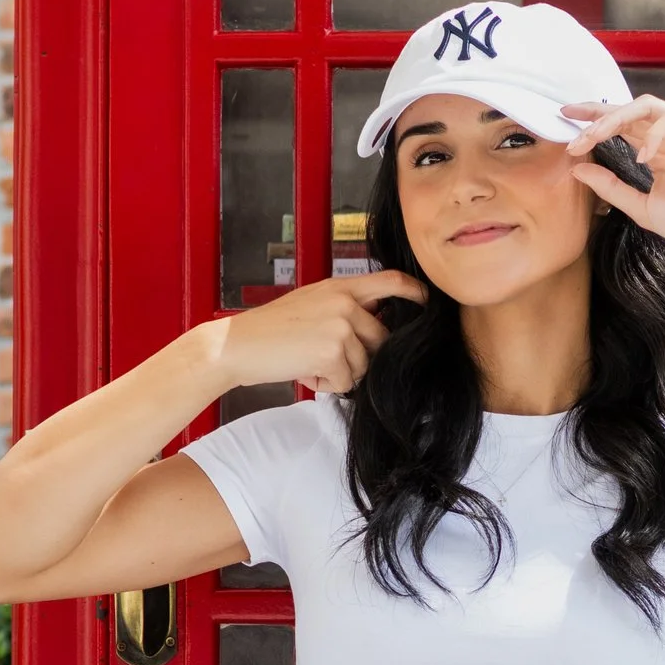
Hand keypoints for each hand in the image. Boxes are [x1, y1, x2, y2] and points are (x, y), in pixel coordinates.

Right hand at [208, 271, 423, 394]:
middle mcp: (345, 302)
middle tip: (325, 357)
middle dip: (361, 356)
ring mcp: (341, 326)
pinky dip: (327, 383)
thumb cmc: (271, 329)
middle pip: (381, 337)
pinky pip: (346, 380)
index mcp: (340, 287)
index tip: (426, 301)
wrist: (238, 346)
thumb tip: (379, 318)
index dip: (414, 291)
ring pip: (364, 364)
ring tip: (308, 361)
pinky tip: (304, 371)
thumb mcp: (312, 304)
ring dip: (339, 372)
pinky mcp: (334, 352)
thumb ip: (345, 307)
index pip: (390, 281)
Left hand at [568, 100, 664, 284]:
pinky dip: (656, 135)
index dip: (592, 120)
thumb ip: (610, 187)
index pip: (619, 126)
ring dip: (619, 118)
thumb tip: (576, 168)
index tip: (564, 119)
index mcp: (654, 150)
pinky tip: (644, 157)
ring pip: (649, 107)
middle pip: (629, 111)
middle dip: (598, 113)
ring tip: (597, 135)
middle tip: (572, 119)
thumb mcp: (642, 208)